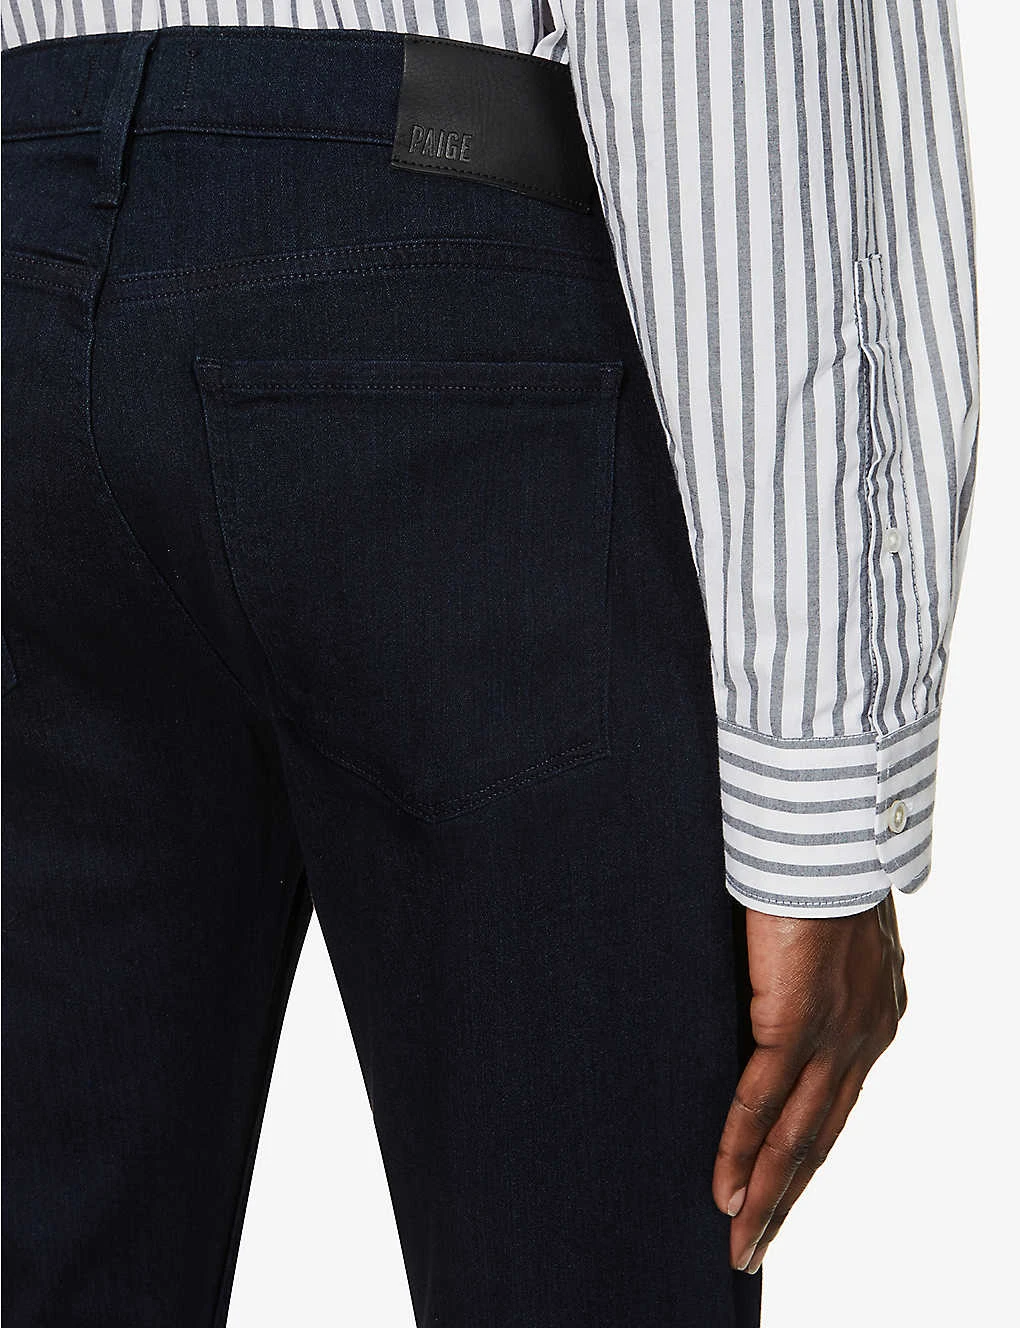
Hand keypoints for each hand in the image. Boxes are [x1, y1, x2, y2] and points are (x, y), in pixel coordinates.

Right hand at [712, 892, 906, 1274]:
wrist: (825, 834)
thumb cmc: (812, 866)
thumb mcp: (816, 932)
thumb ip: (800, 972)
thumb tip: (766, 984)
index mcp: (872, 1015)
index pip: (836, 1101)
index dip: (805, 1150)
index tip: (778, 1186)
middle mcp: (866, 1036)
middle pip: (822, 1135)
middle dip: (789, 1195)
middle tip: (756, 1243)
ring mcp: (837, 1035)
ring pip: (798, 1134)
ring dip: (768, 1194)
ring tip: (742, 1240)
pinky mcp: (800, 1021)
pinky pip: (763, 1101)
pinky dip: (741, 1150)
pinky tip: (723, 1188)